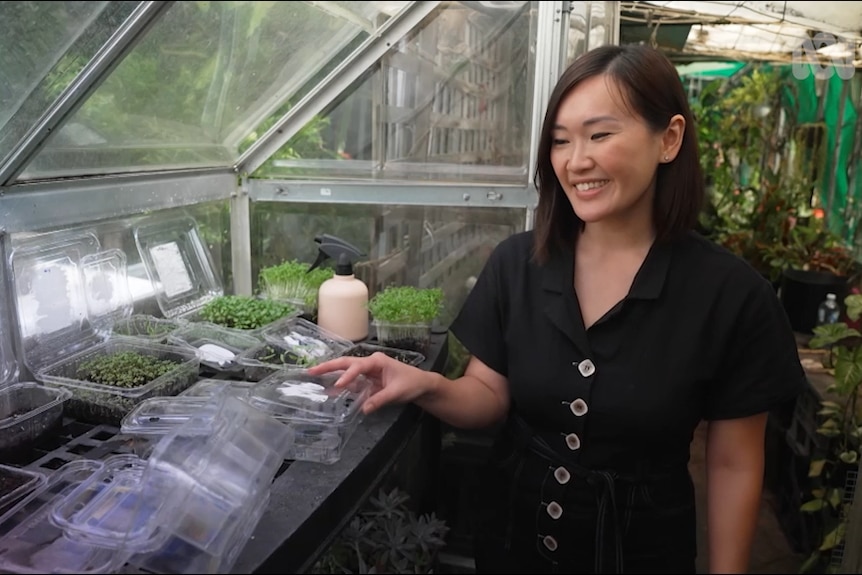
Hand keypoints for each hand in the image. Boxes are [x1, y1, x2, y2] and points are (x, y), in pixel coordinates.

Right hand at [307, 352, 431, 414]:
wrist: (421, 385)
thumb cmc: (412, 384)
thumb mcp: (396, 392)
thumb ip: (380, 400)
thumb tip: (363, 409)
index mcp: (377, 361)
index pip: (358, 367)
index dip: (347, 376)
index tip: (339, 385)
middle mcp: (370, 363)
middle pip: (346, 363)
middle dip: (329, 366)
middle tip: (311, 370)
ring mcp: (368, 371)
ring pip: (346, 370)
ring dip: (331, 373)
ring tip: (314, 376)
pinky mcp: (368, 380)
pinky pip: (352, 382)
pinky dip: (341, 385)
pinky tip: (330, 390)